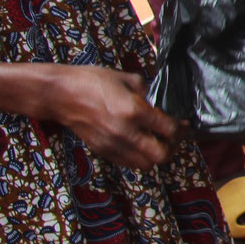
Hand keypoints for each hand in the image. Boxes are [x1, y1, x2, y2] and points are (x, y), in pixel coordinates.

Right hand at [36, 66, 180, 169]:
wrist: (60, 94)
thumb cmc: (92, 81)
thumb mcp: (126, 78)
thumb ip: (148, 92)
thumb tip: (161, 104)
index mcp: (134, 110)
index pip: (170, 130)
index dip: (182, 129)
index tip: (184, 124)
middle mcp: (125, 132)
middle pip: (161, 155)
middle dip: (172, 146)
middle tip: (173, 137)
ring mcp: (113, 144)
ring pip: (146, 164)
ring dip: (156, 155)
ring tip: (157, 142)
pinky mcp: (103, 151)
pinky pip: (129, 163)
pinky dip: (139, 158)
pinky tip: (140, 145)